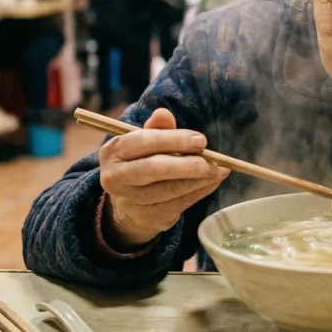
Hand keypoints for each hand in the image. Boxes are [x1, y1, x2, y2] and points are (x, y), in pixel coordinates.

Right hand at [100, 108, 228, 247]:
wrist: (129, 202)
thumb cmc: (141, 161)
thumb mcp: (145, 141)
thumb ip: (156, 128)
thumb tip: (164, 114)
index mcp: (113, 151)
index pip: (143, 142)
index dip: (174, 140)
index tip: (201, 140)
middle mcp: (115, 177)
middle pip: (155, 168)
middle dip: (188, 164)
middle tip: (213, 160)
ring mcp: (129, 200)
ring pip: (170, 189)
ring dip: (199, 179)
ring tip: (218, 170)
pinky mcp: (147, 217)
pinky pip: (179, 204)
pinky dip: (200, 191)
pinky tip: (212, 182)